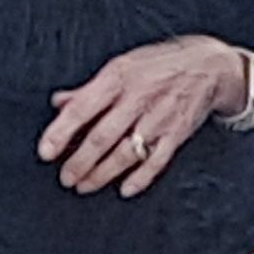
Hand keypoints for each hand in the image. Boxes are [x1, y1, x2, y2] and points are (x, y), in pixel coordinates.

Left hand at [41, 34, 251, 196]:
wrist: (208, 65)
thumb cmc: (159, 64)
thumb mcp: (121, 66)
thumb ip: (89, 89)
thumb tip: (59, 103)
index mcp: (118, 77)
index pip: (82, 108)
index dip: (60, 132)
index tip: (45, 151)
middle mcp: (137, 98)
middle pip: (102, 137)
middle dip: (79, 162)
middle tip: (65, 177)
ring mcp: (158, 118)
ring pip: (125, 153)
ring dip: (102, 174)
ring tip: (84, 186)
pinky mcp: (177, 133)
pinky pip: (156, 161)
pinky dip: (140, 178)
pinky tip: (124, 189)